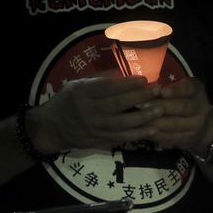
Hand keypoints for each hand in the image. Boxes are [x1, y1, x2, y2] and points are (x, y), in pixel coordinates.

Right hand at [31, 76, 161, 151]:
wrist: (52, 128)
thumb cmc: (68, 101)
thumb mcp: (78, 84)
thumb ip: (100, 78)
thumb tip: (124, 71)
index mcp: (82, 93)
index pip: (106, 88)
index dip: (126, 84)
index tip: (144, 79)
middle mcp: (88, 111)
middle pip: (117, 105)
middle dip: (139, 97)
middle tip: (158, 91)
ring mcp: (95, 128)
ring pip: (122, 124)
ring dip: (143, 118)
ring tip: (160, 110)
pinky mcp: (101, 141)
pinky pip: (123, 138)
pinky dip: (139, 134)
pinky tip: (154, 129)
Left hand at [145, 76, 212, 149]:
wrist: (204, 127)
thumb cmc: (184, 101)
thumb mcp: (181, 89)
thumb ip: (167, 86)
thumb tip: (145, 87)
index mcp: (197, 91)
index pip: (189, 88)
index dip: (176, 90)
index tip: (161, 91)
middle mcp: (201, 108)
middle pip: (182, 107)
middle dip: (160, 106)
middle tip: (141, 105)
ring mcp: (197, 126)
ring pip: (174, 125)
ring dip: (154, 122)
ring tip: (138, 118)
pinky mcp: (189, 140)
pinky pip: (170, 137)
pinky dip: (155, 134)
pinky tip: (143, 130)